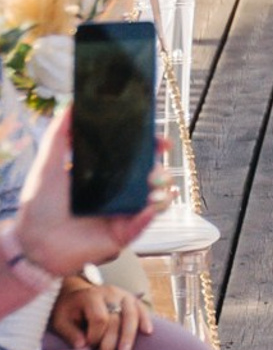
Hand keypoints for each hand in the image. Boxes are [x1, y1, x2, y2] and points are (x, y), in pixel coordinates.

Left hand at [11, 110, 163, 279]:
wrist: (33, 243)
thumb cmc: (38, 206)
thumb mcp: (47, 165)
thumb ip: (59, 135)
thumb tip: (71, 105)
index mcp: (103, 176)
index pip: (134, 158)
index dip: (151, 148)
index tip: (161, 141)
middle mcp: (116, 194)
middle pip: (151, 177)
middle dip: (161, 169)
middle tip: (156, 168)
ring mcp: (123, 213)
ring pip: (156, 198)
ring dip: (162, 190)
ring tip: (154, 186)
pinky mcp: (124, 234)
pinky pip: (146, 222)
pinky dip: (153, 213)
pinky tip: (152, 205)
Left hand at [49, 273, 149, 349]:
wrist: (77, 294)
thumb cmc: (68, 310)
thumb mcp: (60, 320)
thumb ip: (69, 332)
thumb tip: (82, 346)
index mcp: (91, 296)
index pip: (99, 318)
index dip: (95, 336)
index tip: (87, 346)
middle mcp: (110, 293)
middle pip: (117, 319)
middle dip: (112, 345)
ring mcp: (123, 294)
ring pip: (132, 315)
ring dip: (129, 337)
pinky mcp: (132, 298)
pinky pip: (142, 309)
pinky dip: (145, 320)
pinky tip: (147, 332)